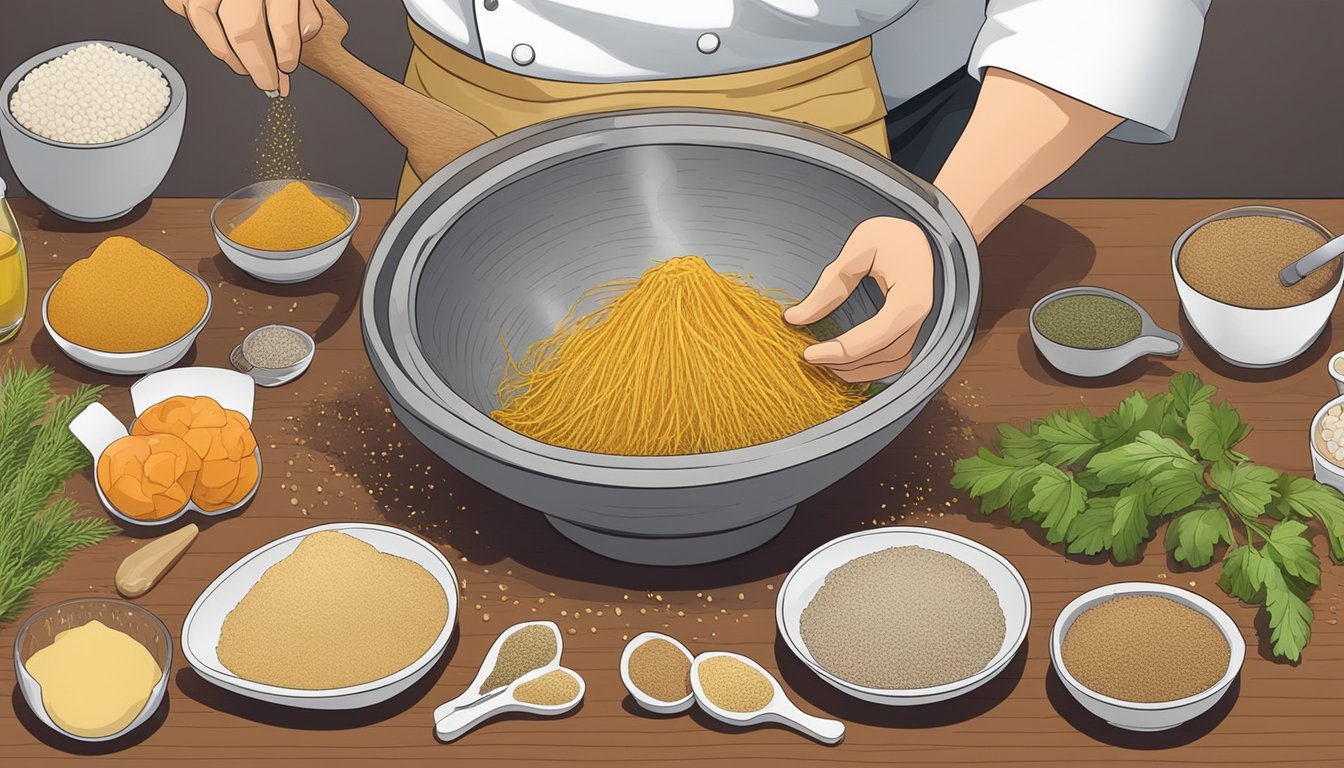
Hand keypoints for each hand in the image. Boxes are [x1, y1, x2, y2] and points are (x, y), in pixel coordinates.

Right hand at [165, 0, 321, 95]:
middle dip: (257, 64)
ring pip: (205, 19)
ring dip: (225, 52)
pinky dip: (197, 25)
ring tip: (242, 68)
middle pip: (243, 28)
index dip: (285, 51)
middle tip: (268, 84)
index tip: (287, 69)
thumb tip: (303, 35)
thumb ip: (303, 5)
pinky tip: (216, 38)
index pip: (280, 20)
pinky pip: (181, 4)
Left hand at [783, 216, 933, 382]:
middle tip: (811, 358)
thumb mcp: (858, 249)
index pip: (875, 336)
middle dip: (847, 363)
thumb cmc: (892, 235)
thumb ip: (829, 285)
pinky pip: (897, 358)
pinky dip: (872, 366)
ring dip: (859, 370)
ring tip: (824, 362)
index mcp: (911, 296)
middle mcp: (921, 316)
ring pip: (894, 363)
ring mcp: (922, 324)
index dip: (840, 350)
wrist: (921, 233)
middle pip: (885, 354)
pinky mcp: (915, 328)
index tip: (808, 354)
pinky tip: (845, 362)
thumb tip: (795, 318)